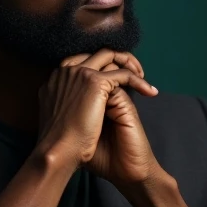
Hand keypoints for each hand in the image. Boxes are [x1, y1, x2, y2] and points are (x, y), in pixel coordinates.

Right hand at [35, 49, 157, 177]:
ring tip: (142, 75)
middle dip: (116, 58)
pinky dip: (139, 80)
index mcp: (56, 79)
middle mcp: (66, 71)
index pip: (81, 61)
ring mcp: (79, 73)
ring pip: (109, 55)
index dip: (100, 65)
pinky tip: (149, 92)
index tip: (113, 77)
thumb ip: (67, 104)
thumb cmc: (57, 143)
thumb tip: (77, 106)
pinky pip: (124, 74)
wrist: (57, 152)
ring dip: (128, 63)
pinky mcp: (94, 81)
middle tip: (132, 71)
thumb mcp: (59, 117)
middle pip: (95, 54)